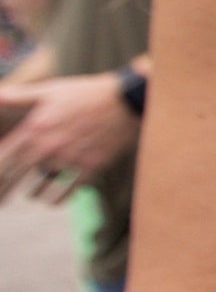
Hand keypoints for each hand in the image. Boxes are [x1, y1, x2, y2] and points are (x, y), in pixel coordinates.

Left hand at [0, 72, 139, 200]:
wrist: (126, 101)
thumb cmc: (86, 94)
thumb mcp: (50, 90)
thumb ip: (19, 96)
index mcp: (34, 128)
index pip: (2, 159)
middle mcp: (48, 147)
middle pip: (13, 178)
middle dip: (2, 191)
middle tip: (0, 200)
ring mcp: (69, 160)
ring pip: (37, 191)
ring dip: (32, 194)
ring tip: (31, 194)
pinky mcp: (89, 170)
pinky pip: (64, 194)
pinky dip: (55, 199)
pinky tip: (52, 199)